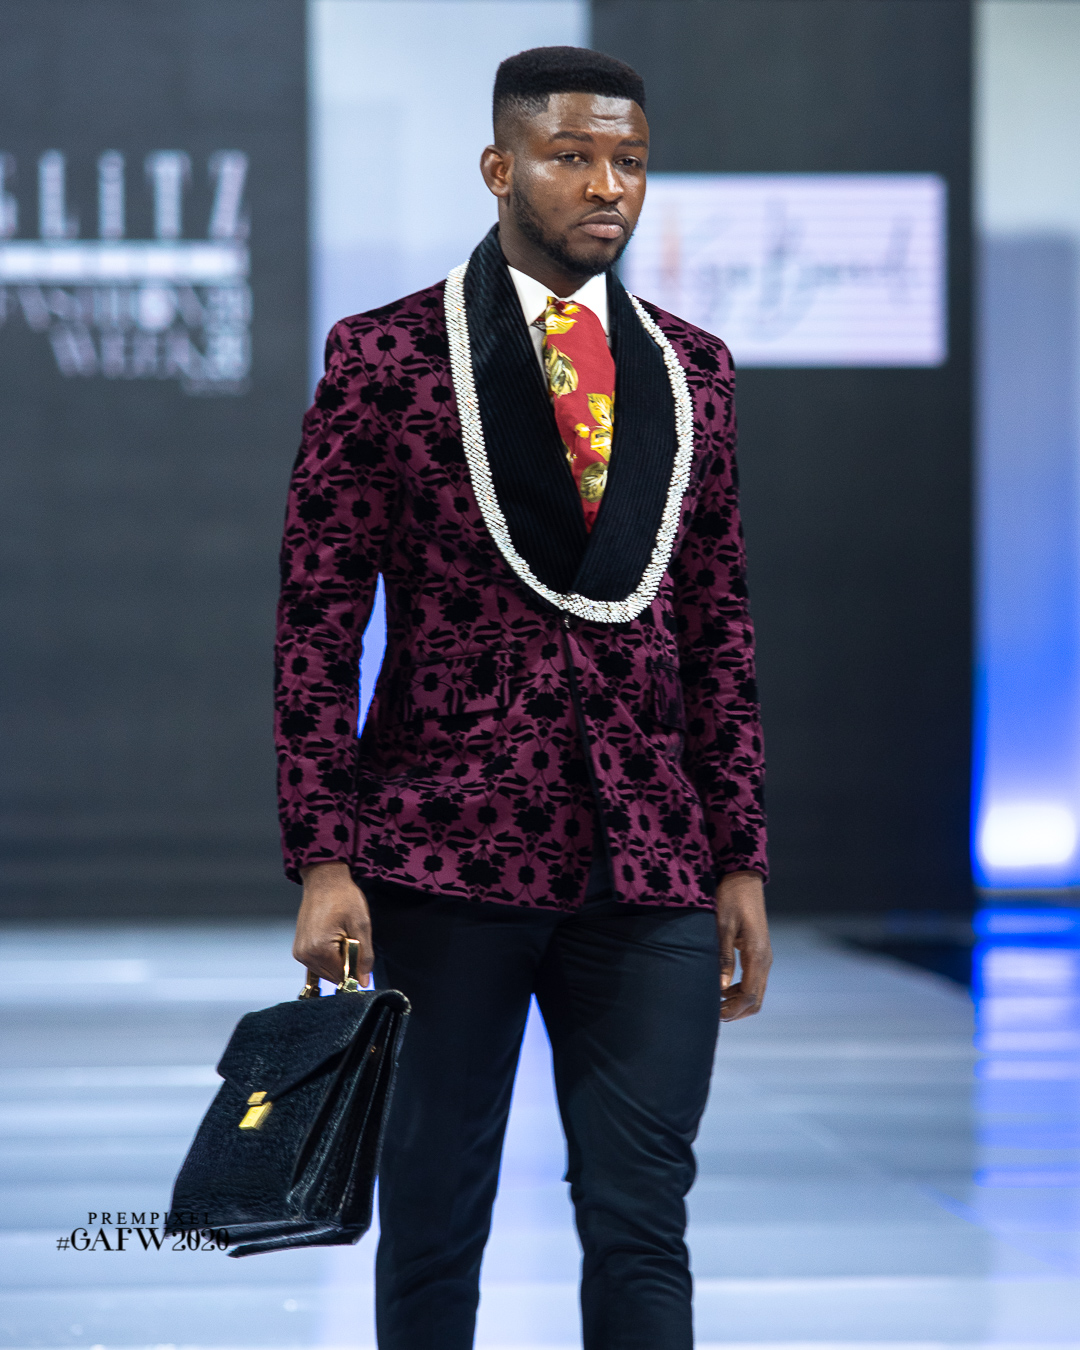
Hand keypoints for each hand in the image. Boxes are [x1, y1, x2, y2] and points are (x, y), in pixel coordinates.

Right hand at [294, 862, 373, 985]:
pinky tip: (333, 939)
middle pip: (333, 976)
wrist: (325, 880)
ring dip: (338, 959)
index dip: (356, 966)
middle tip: (349, 938)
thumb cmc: (342, 896)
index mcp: (319, 949)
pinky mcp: (299, 949)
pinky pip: (317, 964)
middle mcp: (305, 954)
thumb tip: (364, 982)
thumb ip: (364, 956)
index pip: (343, 976)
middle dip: (346, 963)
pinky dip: (328, 957)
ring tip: (340, 935)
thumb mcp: (361, 925)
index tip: (359, 948)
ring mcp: (300, 952)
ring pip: (326, 971)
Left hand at [715, 870, 770, 1020]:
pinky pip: (754, 981)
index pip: (749, 995)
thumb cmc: (730, 898)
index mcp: (757, 954)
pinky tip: (722, 989)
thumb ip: (722, 957)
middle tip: (712, 1014)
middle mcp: (765, 959)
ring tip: (714, 1003)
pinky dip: (740, 991)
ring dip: (738, 1003)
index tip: (713, 1014)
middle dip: (736, 1011)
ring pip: (756, 992)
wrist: (743, 879)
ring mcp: (764, 956)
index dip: (732, 1009)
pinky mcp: (759, 952)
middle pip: (756, 999)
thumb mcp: (722, 926)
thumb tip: (719, 987)